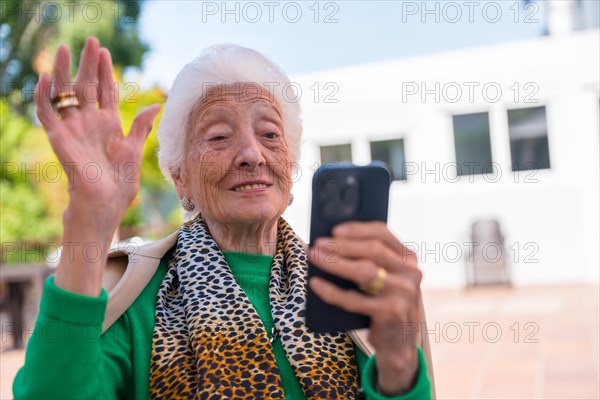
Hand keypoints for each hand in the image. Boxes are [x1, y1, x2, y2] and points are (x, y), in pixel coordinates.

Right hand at [35, 36, 159, 234]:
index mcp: (108, 124)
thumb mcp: (135, 151)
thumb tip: (155, 104)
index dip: (105, 71)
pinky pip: (46, 113)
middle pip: (86, 85)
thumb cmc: (120, 183)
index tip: (105, 51)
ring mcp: (73, 129)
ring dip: (62, 71)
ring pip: (64, 94)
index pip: (105, 90)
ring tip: (62, 48)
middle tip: (90, 40)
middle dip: (88, 63)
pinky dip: (42, 96)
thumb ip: (141, 126)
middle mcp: (89, 122)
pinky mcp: (59, 138)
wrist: (105, 205)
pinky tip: (43, 78)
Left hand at [309, 221, 422, 395]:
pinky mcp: (391, 313)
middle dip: (341, 245)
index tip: (334, 229)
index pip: (383, 234)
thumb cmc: (384, 304)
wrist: (400, 345)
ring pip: (364, 271)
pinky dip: (332, 292)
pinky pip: (354, 300)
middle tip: (317, 244)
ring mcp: (403, 293)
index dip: (357, 229)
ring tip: (314, 257)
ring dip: (334, 262)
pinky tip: (316, 285)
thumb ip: (371, 261)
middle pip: (372, 250)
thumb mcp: (386, 279)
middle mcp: (410, 273)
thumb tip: (332, 243)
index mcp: (409, 259)